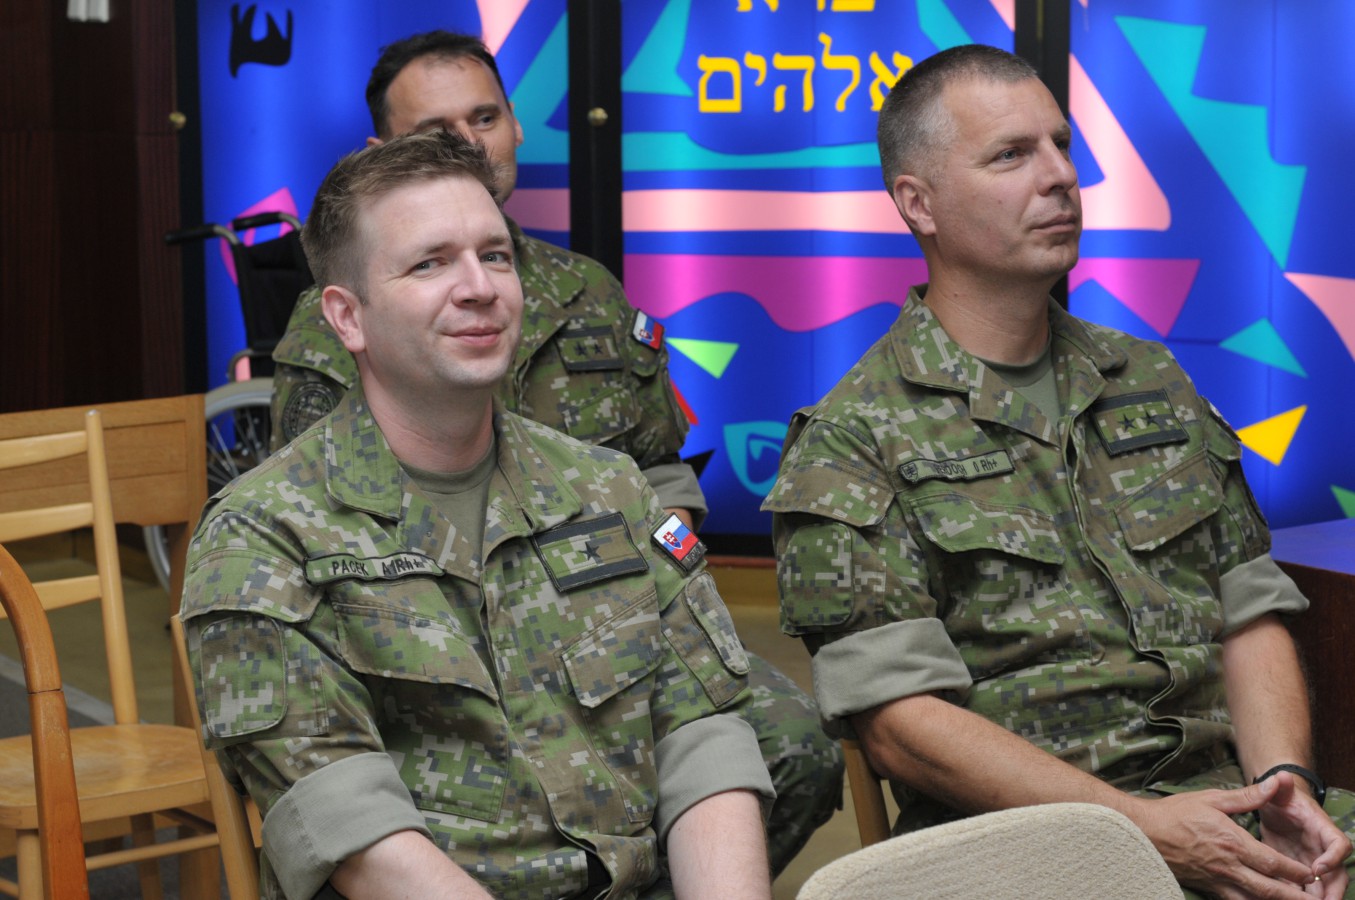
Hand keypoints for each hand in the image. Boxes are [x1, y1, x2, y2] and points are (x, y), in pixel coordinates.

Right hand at [1131, 778, 1321, 898]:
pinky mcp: (1207, 888)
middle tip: (1312, 899)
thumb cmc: (1175, 813)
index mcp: (1232, 842)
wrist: (1143, 832)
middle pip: (1269, 889)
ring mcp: (1217, 880)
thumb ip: (1247, 796)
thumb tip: (1274, 784)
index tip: (1311, 873)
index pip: (1273, 863)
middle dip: (1294, 896)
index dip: (1296, 871)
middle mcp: (1228, 866)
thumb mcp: (1212, 798)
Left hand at [1255, 771, 1351, 899]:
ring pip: (1324, 886)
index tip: (1318, 868)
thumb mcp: (1278, 791)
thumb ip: (1279, 786)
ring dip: (1319, 898)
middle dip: (1332, 891)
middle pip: (1338, 874)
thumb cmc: (1281, 797)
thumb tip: (1280, 776)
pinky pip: (1305, 888)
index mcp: (1322, 828)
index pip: (1339, 844)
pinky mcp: (1299, 869)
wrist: (1276, 806)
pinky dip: (1300, 896)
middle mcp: (1323, 848)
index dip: (1333, 858)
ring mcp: (1313, 861)